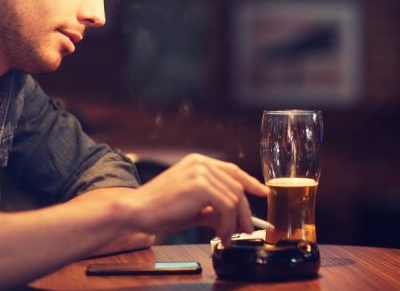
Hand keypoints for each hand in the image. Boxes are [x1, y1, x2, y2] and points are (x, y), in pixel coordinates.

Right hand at [122, 153, 268, 245]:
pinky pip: (226, 206)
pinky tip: (220, 234)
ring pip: (234, 198)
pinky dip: (227, 224)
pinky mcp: (200, 185)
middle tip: (245, 230)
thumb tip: (231, 219)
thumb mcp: (192, 208)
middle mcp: (201, 162)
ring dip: (234, 222)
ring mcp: (201, 172)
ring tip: (226, 237)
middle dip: (244, 212)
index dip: (250, 182)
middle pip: (237, 186)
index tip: (262, 193)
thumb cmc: (159, 210)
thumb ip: (212, 210)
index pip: (232, 170)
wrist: (137, 211)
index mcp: (198, 162)